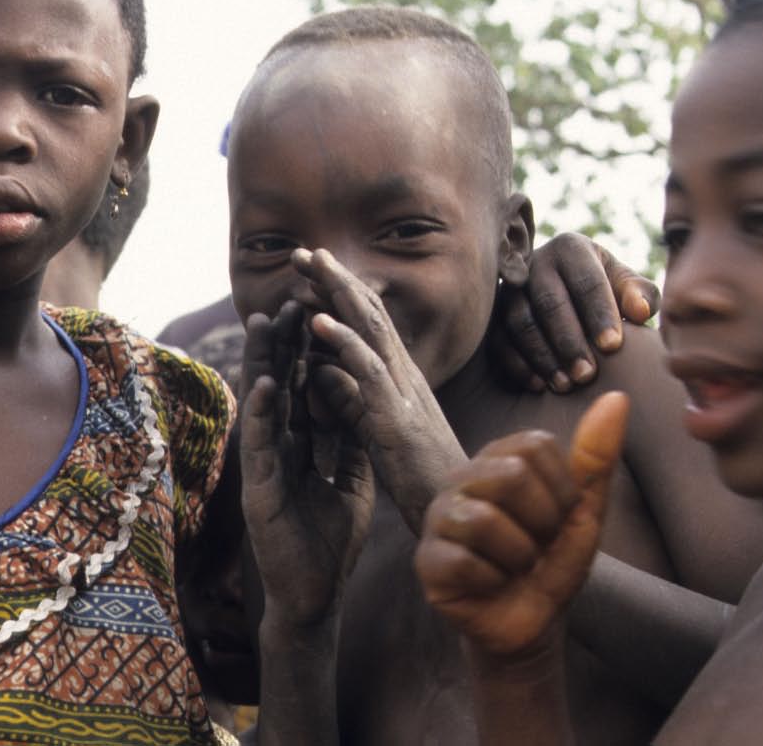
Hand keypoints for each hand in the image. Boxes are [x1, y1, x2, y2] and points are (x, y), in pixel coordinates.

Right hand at [240, 300, 374, 627]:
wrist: (316, 595)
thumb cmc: (328, 542)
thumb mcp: (349, 483)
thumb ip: (350, 445)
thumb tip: (361, 407)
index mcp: (301, 445)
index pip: (303, 388)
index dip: (307, 352)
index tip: (315, 308)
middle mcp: (278, 449)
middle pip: (280, 386)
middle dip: (283, 343)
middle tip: (287, 297)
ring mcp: (265, 467)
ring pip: (262, 406)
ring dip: (262, 363)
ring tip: (266, 323)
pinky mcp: (259, 490)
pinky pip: (260, 446)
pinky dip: (262, 413)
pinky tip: (266, 384)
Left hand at [290, 247, 467, 531]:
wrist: (458, 513)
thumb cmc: (421, 476)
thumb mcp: (377, 430)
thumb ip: (349, 400)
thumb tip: (317, 373)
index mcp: (399, 378)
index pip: (369, 323)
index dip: (341, 292)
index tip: (313, 269)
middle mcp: (404, 374)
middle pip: (368, 313)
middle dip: (336, 278)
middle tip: (305, 250)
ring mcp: (403, 391)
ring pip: (370, 328)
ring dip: (339, 292)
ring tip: (313, 263)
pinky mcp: (396, 417)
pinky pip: (367, 371)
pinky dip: (342, 343)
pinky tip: (317, 323)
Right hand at [415, 391, 628, 659]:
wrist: (534, 621)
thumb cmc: (553, 559)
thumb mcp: (583, 509)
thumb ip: (596, 455)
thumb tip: (617, 397)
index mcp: (498, 458)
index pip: (535, 447)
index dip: (561, 491)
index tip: (557, 517)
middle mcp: (461, 479)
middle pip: (509, 475)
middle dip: (541, 523)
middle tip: (537, 545)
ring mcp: (438, 518)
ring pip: (484, 521)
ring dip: (519, 556)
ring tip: (515, 566)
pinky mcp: (426, 560)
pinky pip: (464, 562)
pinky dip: (494, 580)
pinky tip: (491, 583)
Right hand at [493, 233, 659, 392]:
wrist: (570, 296)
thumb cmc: (607, 292)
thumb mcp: (627, 287)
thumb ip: (641, 295)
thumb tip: (639, 312)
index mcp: (572, 248)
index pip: (586, 281)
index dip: (600, 314)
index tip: (613, 347)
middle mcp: (536, 262)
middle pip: (549, 302)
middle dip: (569, 341)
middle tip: (587, 375)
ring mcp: (510, 288)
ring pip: (520, 322)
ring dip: (543, 356)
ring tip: (565, 386)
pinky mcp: (492, 314)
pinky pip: (498, 340)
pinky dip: (517, 364)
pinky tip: (539, 386)